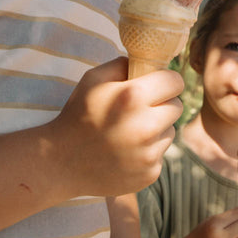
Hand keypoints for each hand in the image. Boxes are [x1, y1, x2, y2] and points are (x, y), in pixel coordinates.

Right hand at [47, 58, 182, 197]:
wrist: (61, 162)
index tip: (158, 85)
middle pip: (177, 107)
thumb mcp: (93, 79)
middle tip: (142, 110)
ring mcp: (148, 154)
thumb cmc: (78, 115)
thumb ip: (123, 65)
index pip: (175, 81)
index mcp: (133, 97)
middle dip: (162, 105)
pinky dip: (148, 152)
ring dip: (156, 130)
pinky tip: (126, 152)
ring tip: (129, 132)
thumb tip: (150, 63)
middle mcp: (145, 127)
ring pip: (170, 132)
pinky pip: (160, 155)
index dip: (166, 81)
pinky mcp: (149, 174)